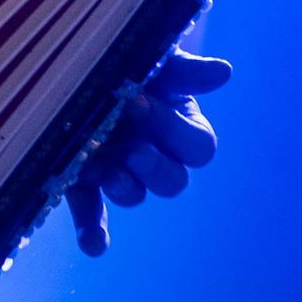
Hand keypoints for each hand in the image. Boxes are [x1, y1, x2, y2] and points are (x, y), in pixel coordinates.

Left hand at [65, 48, 231, 257]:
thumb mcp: (154, 56)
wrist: (78, 61)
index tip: (141, 102)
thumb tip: (223, 72)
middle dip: (155, 168)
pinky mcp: (82, 183)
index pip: (197, 146)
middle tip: (133, 151)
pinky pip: (91, 212)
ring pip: (134, 195)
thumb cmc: (129, 59)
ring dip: (125, 190)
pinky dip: (94, 232)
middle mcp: (153, 154)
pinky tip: (93, 246)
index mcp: (179, 125)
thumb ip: (185, 70)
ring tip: (107, 174)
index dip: (174, 130)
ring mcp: (118, 171)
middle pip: (172, 181)